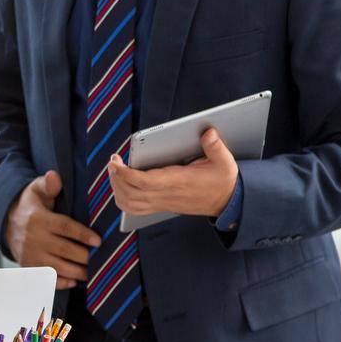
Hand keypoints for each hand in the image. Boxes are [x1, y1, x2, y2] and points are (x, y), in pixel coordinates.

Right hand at [3, 171, 101, 288]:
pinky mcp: (29, 267)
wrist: (7, 224)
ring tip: (95, 272)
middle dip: (85, 257)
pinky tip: (75, 281)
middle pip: (65, 250)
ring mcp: (31, 255)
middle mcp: (34, 239)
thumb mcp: (36, 191)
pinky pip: (47, 278)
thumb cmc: (30, 206)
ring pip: (58, 267)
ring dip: (78, 272)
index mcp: (39, 219)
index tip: (98, 241)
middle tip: (103, 260)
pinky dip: (61, 282)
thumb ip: (47, 184)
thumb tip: (54, 176)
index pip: (64, 227)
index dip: (82, 234)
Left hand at [108, 126, 238, 219]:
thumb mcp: (224, 162)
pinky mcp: (161, 206)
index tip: (115, 161)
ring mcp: (162, 202)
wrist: (227, 202)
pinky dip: (123, 199)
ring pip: (130, 203)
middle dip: (116, 178)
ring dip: (117, 189)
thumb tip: (208, 132)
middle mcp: (166, 194)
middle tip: (113, 162)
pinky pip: (135, 209)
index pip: (144, 182)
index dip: (125, 173)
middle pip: (130, 193)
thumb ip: (215, 147)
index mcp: (177, 182)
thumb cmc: (222, 180)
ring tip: (114, 172)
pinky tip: (121, 186)